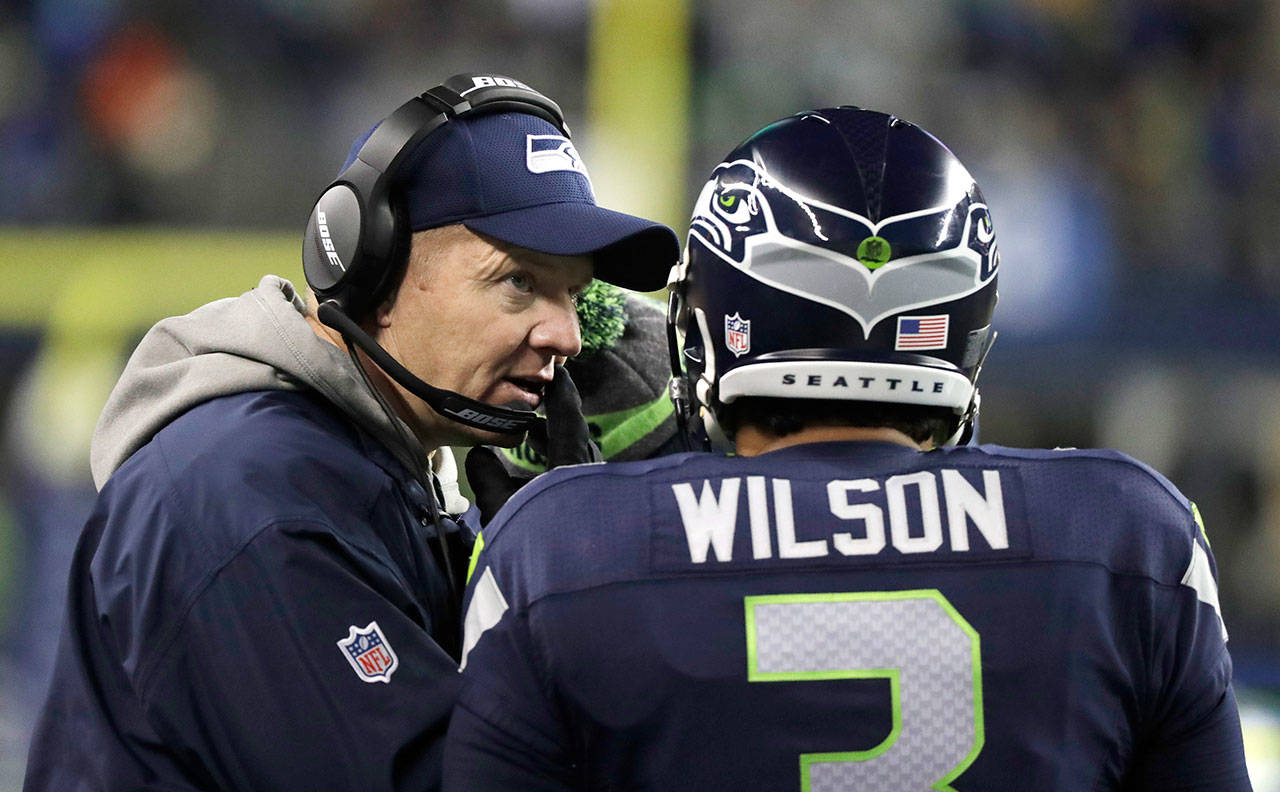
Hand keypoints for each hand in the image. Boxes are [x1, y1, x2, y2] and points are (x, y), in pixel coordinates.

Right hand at [465, 365, 600, 524]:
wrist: (575, 586)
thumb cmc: (538, 539)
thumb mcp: (501, 505)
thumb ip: (486, 474)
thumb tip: (478, 452)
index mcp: (573, 459)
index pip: (568, 414)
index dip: (560, 392)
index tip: (554, 374)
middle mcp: (593, 470)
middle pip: (574, 436)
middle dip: (552, 424)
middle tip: (529, 416)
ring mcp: (602, 492)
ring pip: (579, 458)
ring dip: (557, 448)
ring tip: (532, 447)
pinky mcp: (603, 511)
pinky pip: (582, 478)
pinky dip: (564, 469)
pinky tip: (548, 481)